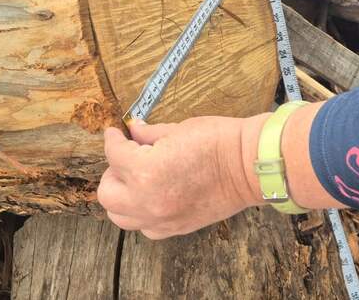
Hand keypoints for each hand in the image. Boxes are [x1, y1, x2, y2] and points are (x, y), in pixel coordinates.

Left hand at [97, 115, 266, 238]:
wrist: (250, 166)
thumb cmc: (219, 141)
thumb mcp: (178, 129)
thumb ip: (149, 134)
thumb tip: (133, 131)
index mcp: (145, 171)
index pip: (114, 154)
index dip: (113, 139)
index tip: (115, 133)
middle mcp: (147, 201)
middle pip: (107, 193)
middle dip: (113, 172)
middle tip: (126, 157)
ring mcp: (161, 219)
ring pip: (120, 216)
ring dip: (122, 196)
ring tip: (136, 180)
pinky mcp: (175, 228)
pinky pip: (144, 227)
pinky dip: (141, 213)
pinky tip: (152, 196)